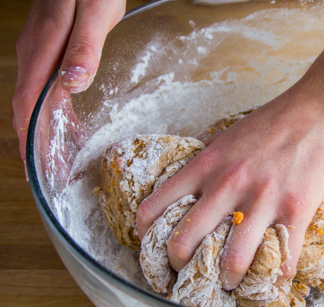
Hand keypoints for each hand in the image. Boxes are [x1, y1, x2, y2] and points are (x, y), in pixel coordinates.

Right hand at [12, 0, 124, 177]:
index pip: (28, 103)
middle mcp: (34, 53)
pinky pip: (47, 88)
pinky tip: (70, 123)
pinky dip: (56, 111)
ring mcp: (40, 51)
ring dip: (48, 129)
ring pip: (37, 100)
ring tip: (63, 157)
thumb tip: (72, 83)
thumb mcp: (95, 13)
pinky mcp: (50, 49)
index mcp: (43, 49)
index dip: (32, 138)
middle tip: (53, 172)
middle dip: (39, 142)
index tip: (38, 166)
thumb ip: (84, 47)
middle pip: (29, 108)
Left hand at [136, 83, 323, 289]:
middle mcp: (227, 184)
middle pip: (183, 243)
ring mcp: (262, 200)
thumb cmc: (272, 122)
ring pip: (232, 262)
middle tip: (190, 271)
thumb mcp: (226, 137)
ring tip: (230, 280)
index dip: (146, 237)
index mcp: (205, 165)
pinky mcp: (296, 211)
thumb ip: (206, 165)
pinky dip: (273, 280)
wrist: (320, 109)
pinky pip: (281, 262)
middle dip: (180, 267)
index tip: (155, 248)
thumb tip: (190, 190)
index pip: (154, 208)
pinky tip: (269, 279)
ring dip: (227, 280)